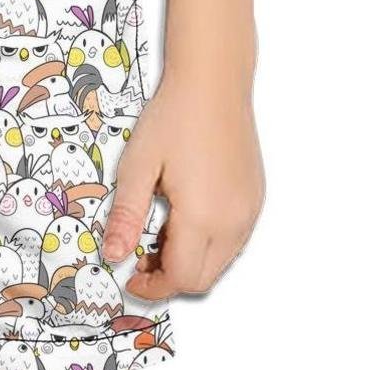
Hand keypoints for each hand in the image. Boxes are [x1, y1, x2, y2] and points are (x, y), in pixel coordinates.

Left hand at [103, 75, 264, 300]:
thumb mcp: (138, 166)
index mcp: (203, 216)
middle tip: (140, 255)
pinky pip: (233, 239)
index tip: (130, 276)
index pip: (182, 278)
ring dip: (190, 260)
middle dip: (170, 277)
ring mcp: (249, 210)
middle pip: (204, 278)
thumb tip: (113, 255)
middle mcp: (235, 220)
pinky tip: (185, 215)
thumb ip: (126, 216)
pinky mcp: (255, 198)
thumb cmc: (175, 116)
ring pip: (221, 261)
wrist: (213, 82)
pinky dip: (208, 242)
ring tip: (159, 229)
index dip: (153, 286)